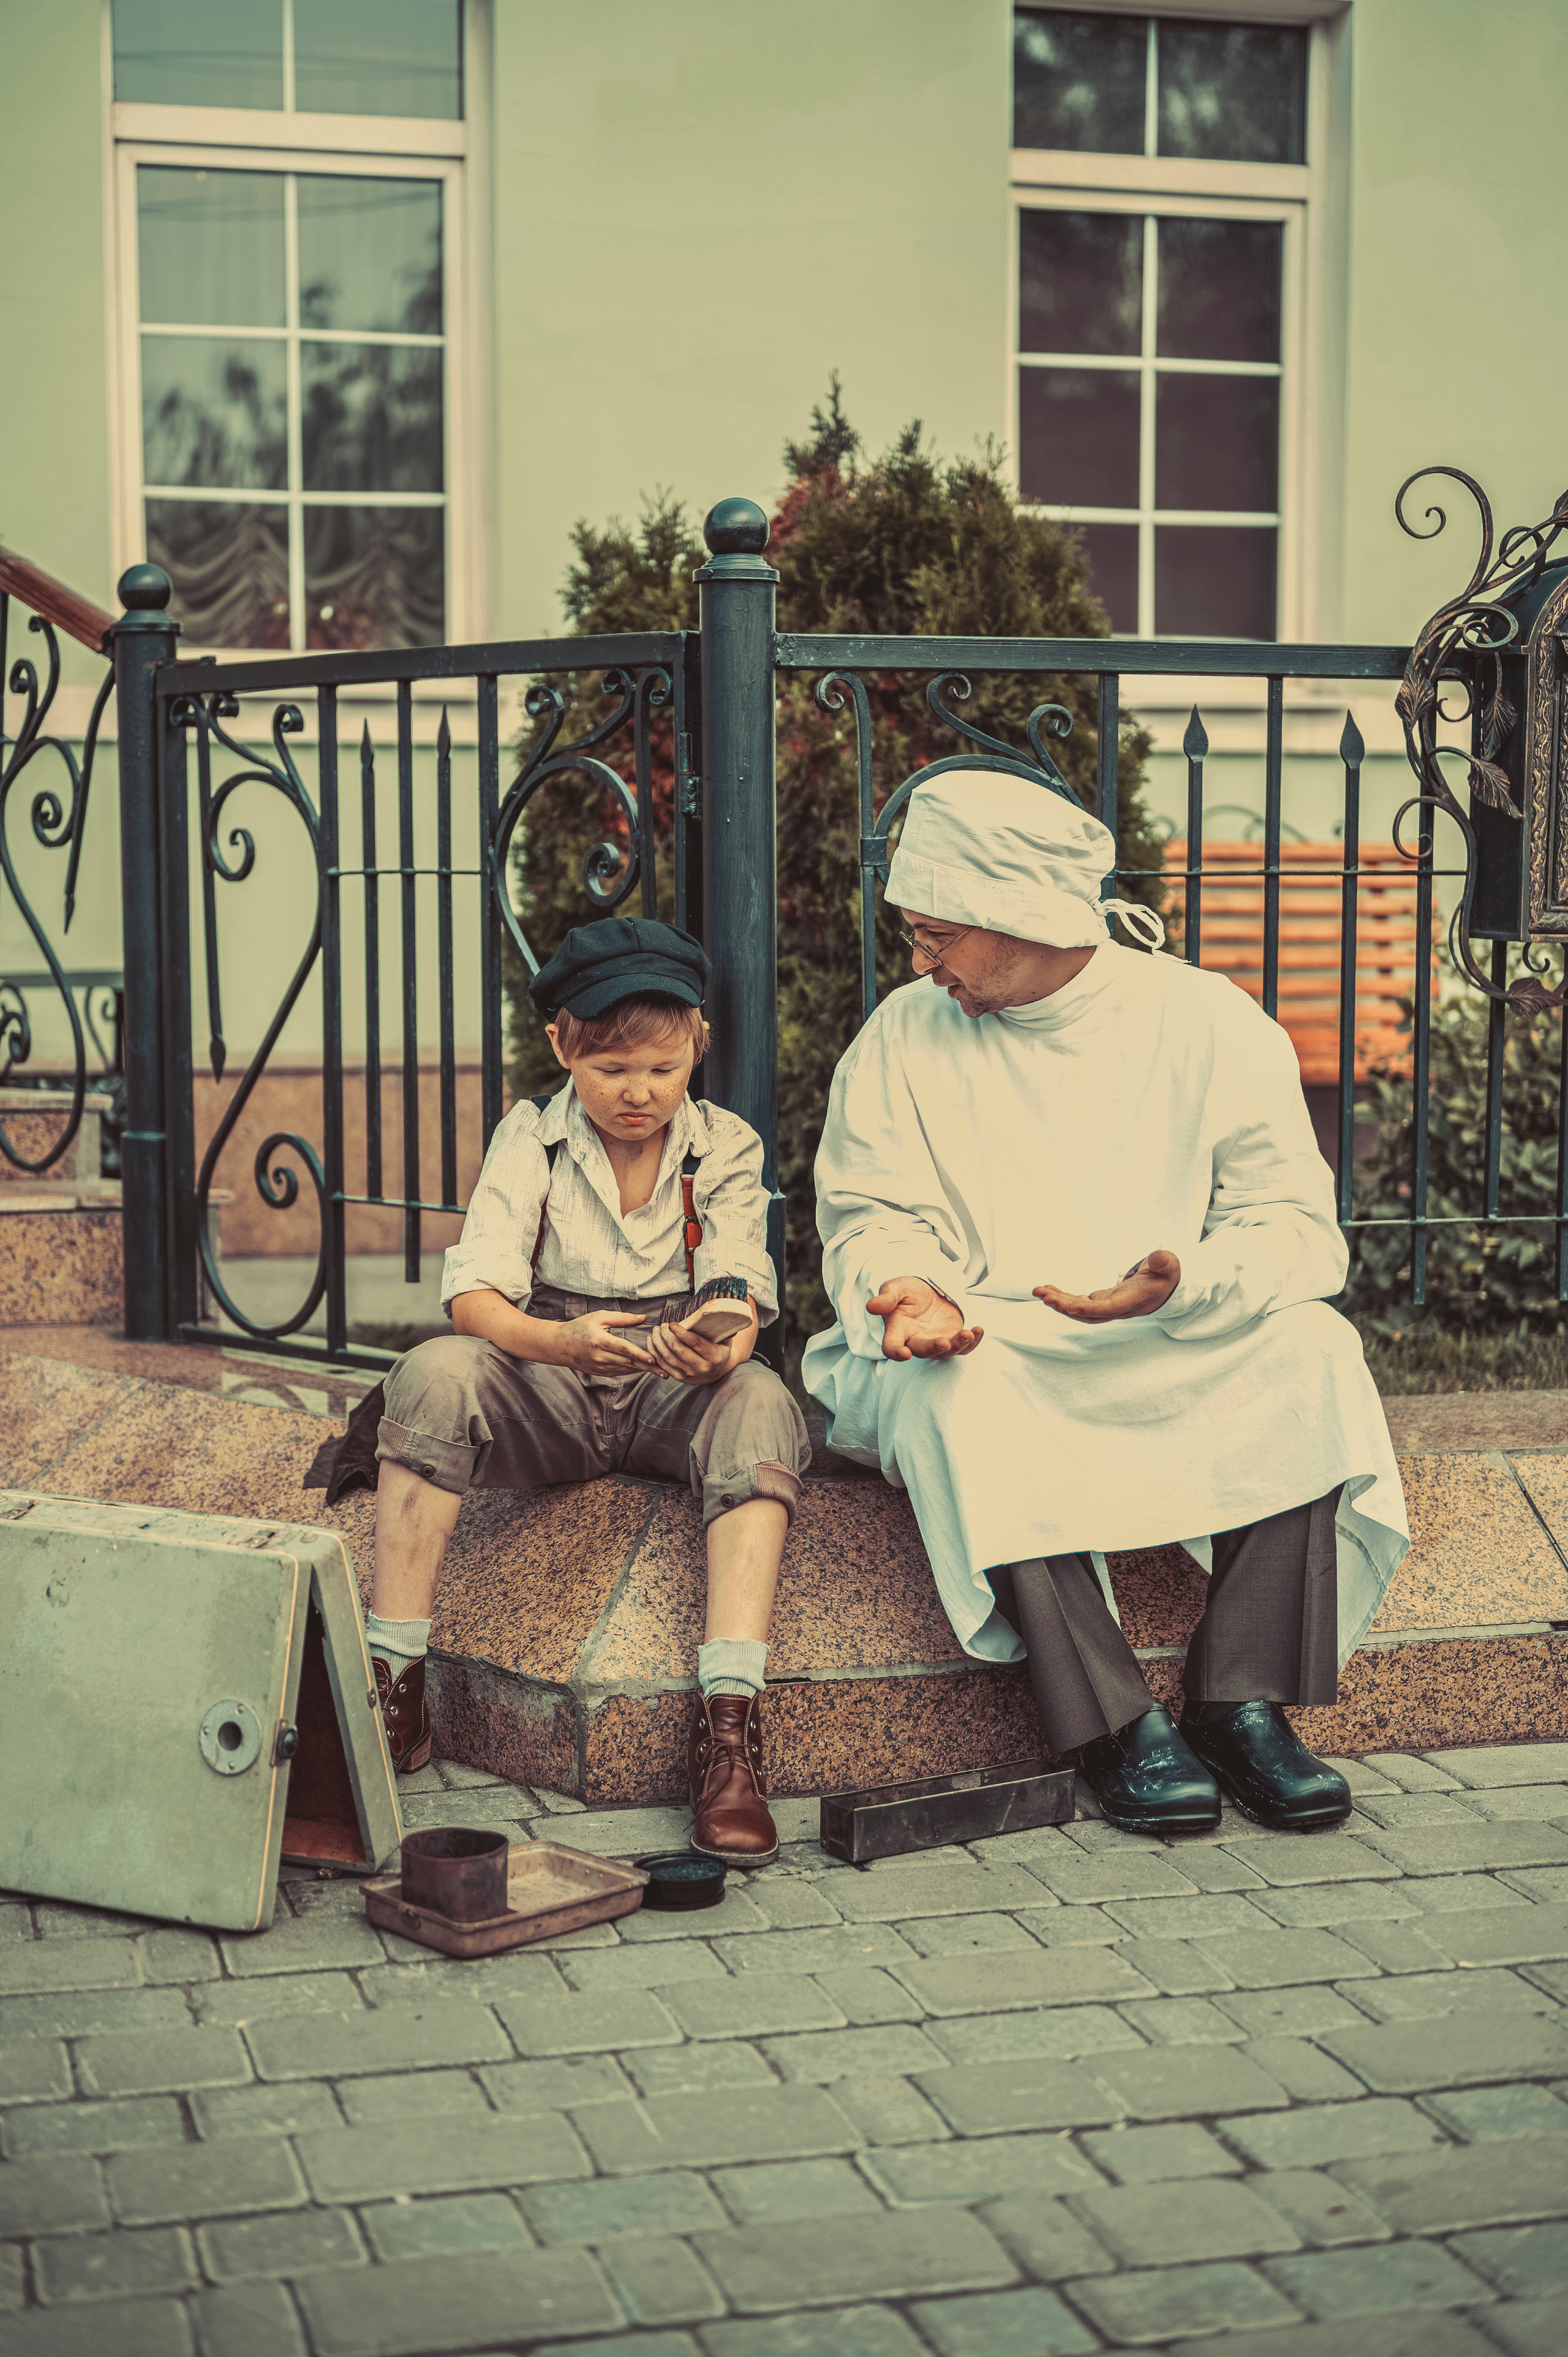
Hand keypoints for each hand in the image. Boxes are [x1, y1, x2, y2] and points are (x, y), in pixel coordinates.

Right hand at [556, 1310, 652, 1374]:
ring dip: (643, 1370)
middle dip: (648, 1367)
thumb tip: (643, 1318)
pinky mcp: (600, 1373)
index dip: (639, 1354)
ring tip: (661, 1371)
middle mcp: (600, 1357)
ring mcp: (599, 1367)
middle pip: (628, 1362)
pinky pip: (620, 1372)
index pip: (623, 1349)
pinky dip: (633, 1371)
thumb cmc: (580, 1327)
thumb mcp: (599, 1317)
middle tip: (665, 1370)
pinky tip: (645, 1369)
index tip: (654, 1359)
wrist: (560, 1345)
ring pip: (626, 1369)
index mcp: (600, 1341)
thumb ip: (622, 1318)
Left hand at [645, 1296, 754, 1386]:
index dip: (682, 1333)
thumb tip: (721, 1308)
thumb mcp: (726, 1338)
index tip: (672, 1323)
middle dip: (667, 1336)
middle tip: (663, 1325)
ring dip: (659, 1342)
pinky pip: (663, 1365)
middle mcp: (702, 1368)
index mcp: (714, 1357)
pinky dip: (655, 1352)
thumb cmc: (720, 1348)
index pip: (695, 1344)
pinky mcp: (679, 1378)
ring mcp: (689, 1375)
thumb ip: (724, 1325)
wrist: (718, 1371)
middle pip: (679, 1350)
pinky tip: (652, 1341)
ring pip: (668, 1357)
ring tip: (656, 1330)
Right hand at [867, 1276, 983, 1361]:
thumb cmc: (907, 1291)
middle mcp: (915, 1341)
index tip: (904, 1354)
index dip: (896, 1353)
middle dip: (934, 1348)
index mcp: (896, 1330)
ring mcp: (935, 1342)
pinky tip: (979, 1330)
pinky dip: (973, 1342)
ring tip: (968, 1333)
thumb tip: (871, 1306)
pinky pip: (964, 1347)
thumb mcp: (895, 1288)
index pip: (891, 1347)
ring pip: (946, 1352)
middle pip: (922, 1352)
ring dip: (958, 1345)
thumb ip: (886, 1298)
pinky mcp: (952, 1339)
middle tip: (945, 1342)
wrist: (927, 1290)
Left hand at [1034, 1249, 1180, 1324]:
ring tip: (1039, 1291)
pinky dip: (1063, 1297)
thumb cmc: (1166, 1276)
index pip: (1108, 1309)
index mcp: (1132, 1301)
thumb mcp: (1170, 1266)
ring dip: (1059, 1302)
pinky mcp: (1102, 1301)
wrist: (1166, 1289)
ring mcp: (1108, 1306)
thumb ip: (1164, 1262)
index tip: (1070, 1306)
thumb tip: (1159, 1257)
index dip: (1088, 1310)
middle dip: (1065, 1307)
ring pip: (1080, 1310)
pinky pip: (1079, 1303)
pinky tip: (1049, 1291)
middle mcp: (1117, 1308)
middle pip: (1088, 1314)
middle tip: (1044, 1296)